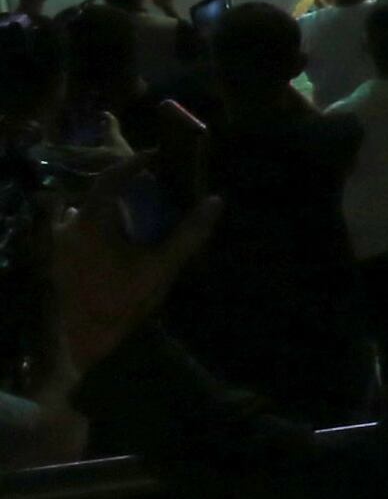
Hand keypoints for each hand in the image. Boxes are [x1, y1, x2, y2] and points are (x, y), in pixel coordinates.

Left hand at [52, 156, 222, 373]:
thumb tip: (216, 200)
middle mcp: (69, 228)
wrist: (86, 343)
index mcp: (90, 222)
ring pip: (85, 213)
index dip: (134, 162)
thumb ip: (189, 233)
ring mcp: (59, 246)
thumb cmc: (123, 301)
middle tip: (151, 184)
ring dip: (110, 207)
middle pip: (96, 194)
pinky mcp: (59, 262)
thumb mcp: (162, 267)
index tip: (157, 156)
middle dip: (124, 185)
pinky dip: (100, 225)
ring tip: (138, 210)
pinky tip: (121, 238)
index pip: (111, 178)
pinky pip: (78, 230)